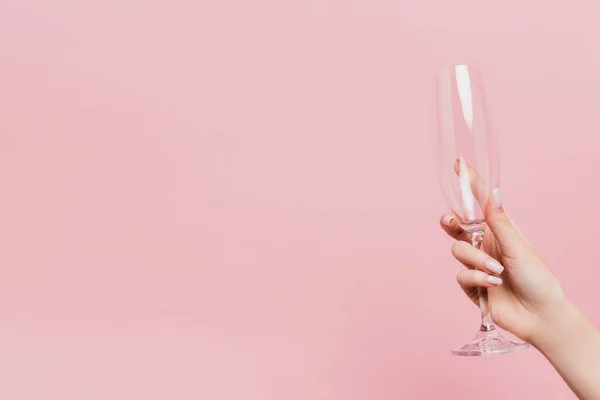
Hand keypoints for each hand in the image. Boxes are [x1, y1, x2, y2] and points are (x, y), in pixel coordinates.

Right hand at [439, 189, 567, 343]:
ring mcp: (478, 264)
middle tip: (450, 221)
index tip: (458, 165)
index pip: (481, 202)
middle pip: (458, 225)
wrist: (539, 316)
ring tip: (496, 272)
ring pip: (458, 250)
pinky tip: (492, 285)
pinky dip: (476, 279)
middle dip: (450, 221)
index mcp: (500, 230)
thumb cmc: (538, 278)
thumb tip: (494, 193)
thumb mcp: (519, 247)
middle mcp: (486, 244)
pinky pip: (461, 274)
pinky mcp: (472, 285)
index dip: (469, 183)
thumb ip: (500, 222)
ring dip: (476, 260)